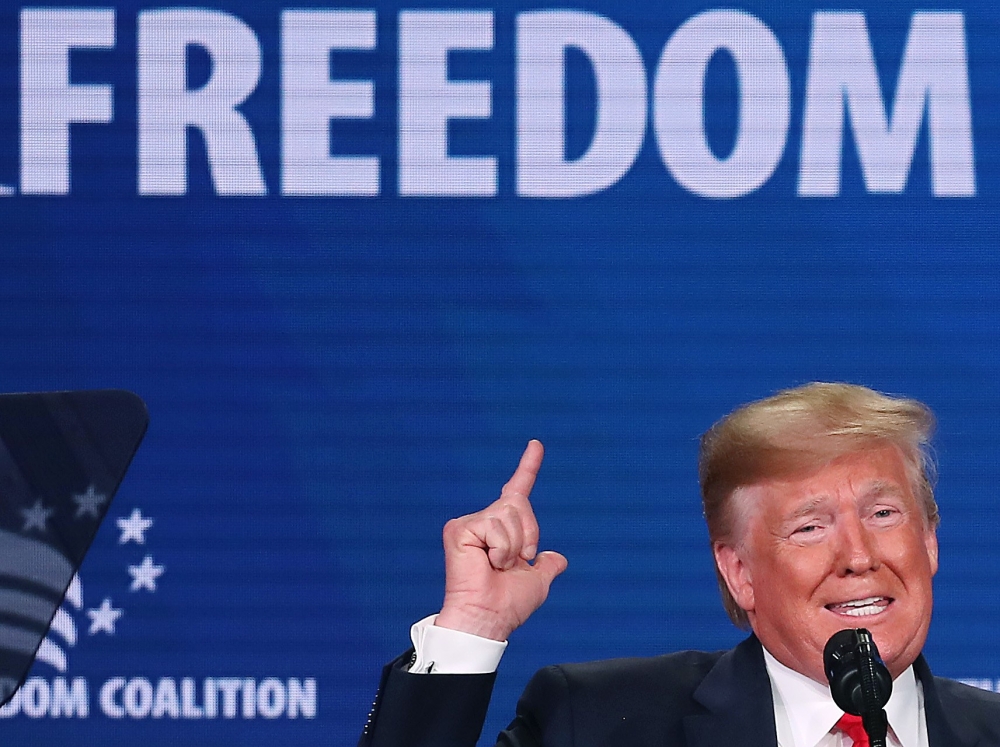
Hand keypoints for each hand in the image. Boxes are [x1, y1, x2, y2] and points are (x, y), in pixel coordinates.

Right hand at [435, 440, 567, 640]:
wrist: (488, 619)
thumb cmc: (507, 605)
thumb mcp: (537, 581)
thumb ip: (547, 566)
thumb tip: (557, 559)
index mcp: (503, 530)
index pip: (518, 490)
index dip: (528, 467)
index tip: (536, 444)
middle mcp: (485, 521)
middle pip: (519, 502)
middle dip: (528, 532)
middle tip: (516, 561)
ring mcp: (470, 523)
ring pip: (509, 514)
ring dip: (513, 545)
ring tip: (497, 566)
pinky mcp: (459, 529)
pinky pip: (494, 525)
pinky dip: (500, 548)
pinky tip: (488, 563)